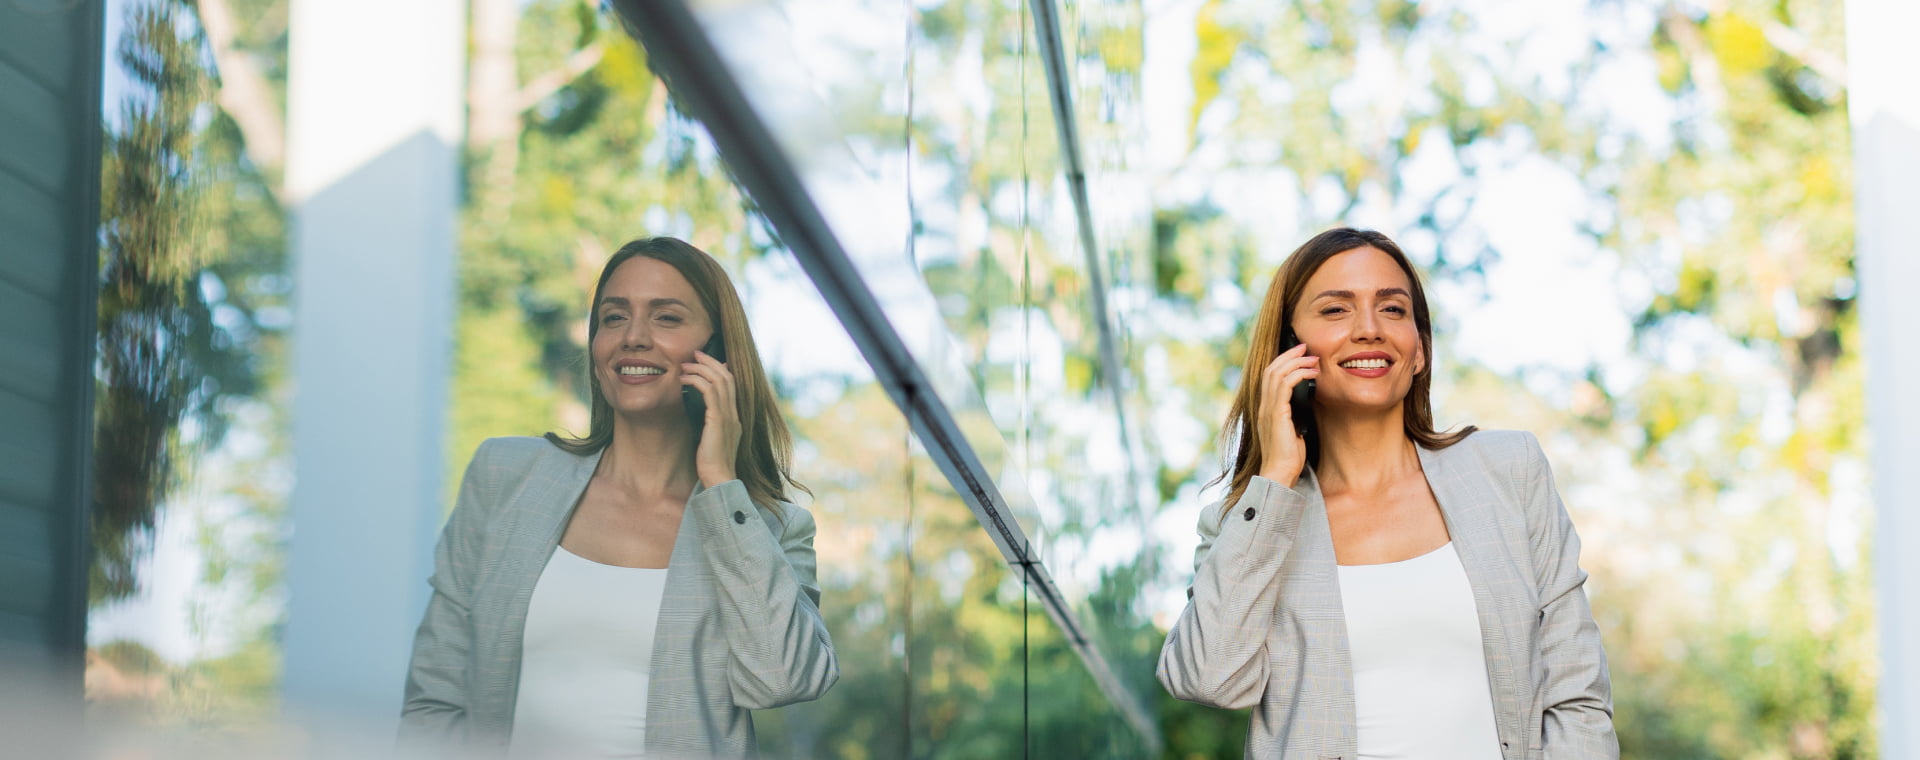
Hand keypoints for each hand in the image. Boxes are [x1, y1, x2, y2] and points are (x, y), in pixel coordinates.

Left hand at [681, 350, 740, 485]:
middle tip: (695, 354)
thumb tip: (700, 416)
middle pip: (727, 377)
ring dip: (701, 369)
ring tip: (686, 364)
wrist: (719, 479)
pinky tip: (684, 380)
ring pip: (719, 381)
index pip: (731, 385)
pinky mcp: (718, 421)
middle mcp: (734, 414)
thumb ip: (709, 425)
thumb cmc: (711, 465)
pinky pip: (709, 392)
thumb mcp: (711, 440)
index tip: (705, 362)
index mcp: (734, 418)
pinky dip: (697, 381)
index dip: (719, 369)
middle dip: (710, 362)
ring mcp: (728, 417)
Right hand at [1254, 343, 1318, 487]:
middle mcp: (1263, 406)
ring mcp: (1268, 410)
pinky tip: (1312, 373)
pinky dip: (1298, 374)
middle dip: (1289, 355)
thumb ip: (1295, 415)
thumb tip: (1308, 402)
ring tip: (1312, 358)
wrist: (1280, 473)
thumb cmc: (1288, 457)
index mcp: (1266, 409)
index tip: (1299, 354)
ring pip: (1276, 374)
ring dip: (1296, 362)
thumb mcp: (1293, 430)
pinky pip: (1284, 386)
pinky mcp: (1276, 414)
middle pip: (1271, 369)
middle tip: (1305, 347)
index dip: (1283, 361)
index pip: (1269, 376)